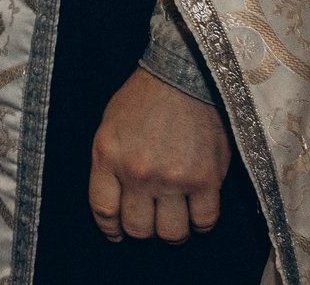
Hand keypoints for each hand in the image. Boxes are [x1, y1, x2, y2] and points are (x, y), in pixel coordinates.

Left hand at [90, 69, 231, 242]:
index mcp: (108, 156)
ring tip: (174, 217)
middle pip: (137, 228)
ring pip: (170, 233)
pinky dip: (201, 223)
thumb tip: (115, 199)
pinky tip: (197, 211)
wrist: (184, 75)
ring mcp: (173, 179)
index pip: (103, 210)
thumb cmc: (144, 98)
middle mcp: (138, 172)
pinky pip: (204, 221)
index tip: (117, 232)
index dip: (111, 228)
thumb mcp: (110, 125)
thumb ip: (110, 162)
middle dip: (142, 228)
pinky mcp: (207, 180)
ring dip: (171, 230)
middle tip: (149, 218)